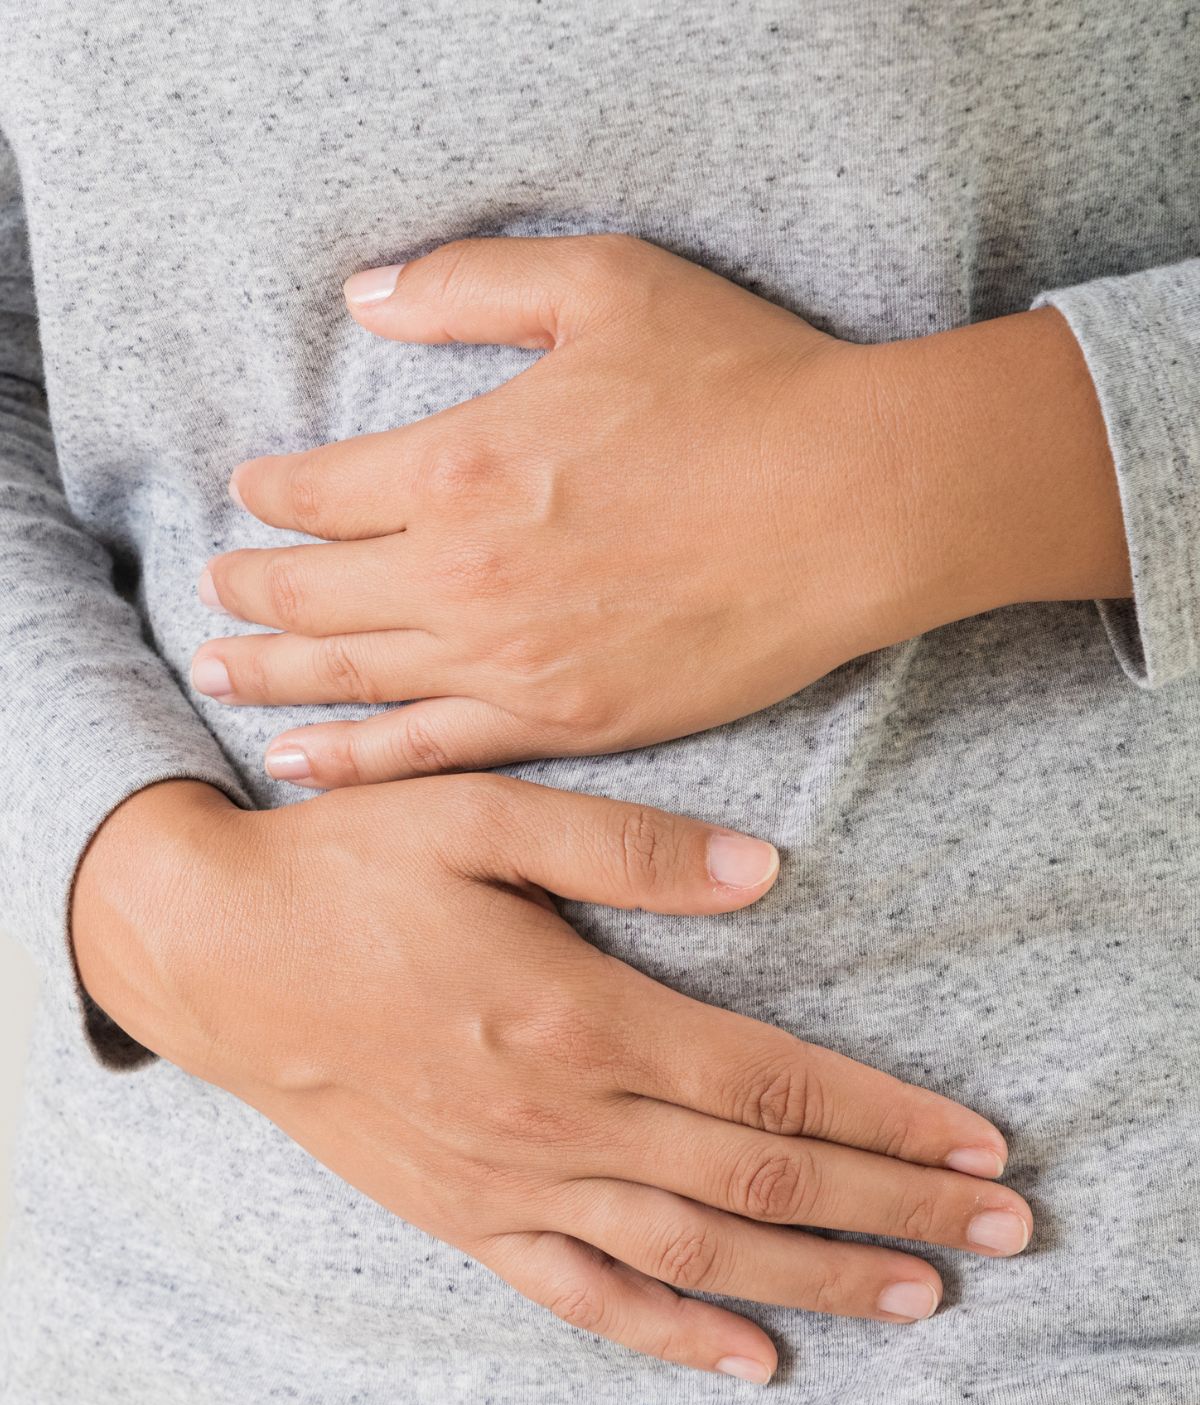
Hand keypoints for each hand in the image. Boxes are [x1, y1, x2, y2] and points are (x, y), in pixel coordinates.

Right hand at [71, 775, 1027, 1380]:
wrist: (211, 955)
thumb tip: (766, 874)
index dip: (886, 1118)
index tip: (977, 1143)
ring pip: (697, 1253)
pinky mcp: (466, 1221)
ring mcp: (511, 1185)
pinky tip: (752, 1363)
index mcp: (579, 1017)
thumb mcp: (479, 814)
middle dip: (894, 1206)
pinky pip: (585, 1297)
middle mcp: (560, 1121)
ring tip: (921, 1297)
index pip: (773, 1086)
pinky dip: (674, 1336)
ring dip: (818, 1281)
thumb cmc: (347, 873)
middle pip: (762, 1181)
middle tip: (1004, 1231)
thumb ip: (627, 847)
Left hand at [190, 235, 1129, 789]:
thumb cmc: (742, 385)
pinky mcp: (563, 722)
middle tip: (214, 584)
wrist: (852, 505)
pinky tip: (301, 762)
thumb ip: (467, 286)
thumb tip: (363, 294)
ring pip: (352, 677)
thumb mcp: (603, 285)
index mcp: (460, 461)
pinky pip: (428, 751)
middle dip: (251, 584)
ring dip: (273, 674)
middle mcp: (462, 573)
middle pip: (314, 589)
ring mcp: (509, 660)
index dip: (271, 491)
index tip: (251, 491)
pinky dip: (354, 761)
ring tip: (218, 672)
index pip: (320, 489)